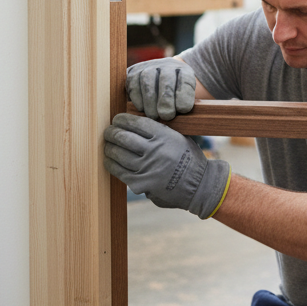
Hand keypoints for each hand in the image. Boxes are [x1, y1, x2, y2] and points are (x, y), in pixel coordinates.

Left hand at [103, 113, 230, 218]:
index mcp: (165, 136)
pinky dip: (111, 164)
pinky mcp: (141, 183)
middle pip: (123, 137)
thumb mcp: (179, 138)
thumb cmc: (189, 159)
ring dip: (109, 148)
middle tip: (108, 131)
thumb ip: (159, 132)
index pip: (136, 123)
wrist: (199, 186)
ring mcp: (147, 168)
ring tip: (107, 145)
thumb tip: (134, 124)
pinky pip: (119, 172)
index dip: (122, 120)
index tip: (117, 119)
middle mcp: (155, 151)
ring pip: (118, 154)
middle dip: (111, 133)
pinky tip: (109, 160)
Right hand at [126, 58, 195, 120]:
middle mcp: (166, 65)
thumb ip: (183, 104)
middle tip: (166, 116)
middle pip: (166, 81)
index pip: (186, 80)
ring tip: (154, 116)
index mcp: (184, 71)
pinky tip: (142, 108)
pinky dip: (137, 98)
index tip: (182, 110)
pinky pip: (134, 85)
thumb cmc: (175, 94)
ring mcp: (148, 67)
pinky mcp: (133, 72)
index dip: (184, 96)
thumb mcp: (185, 97)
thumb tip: (175, 114)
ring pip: (148, 83)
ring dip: (151, 102)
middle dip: (166, 101)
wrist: (159, 78)